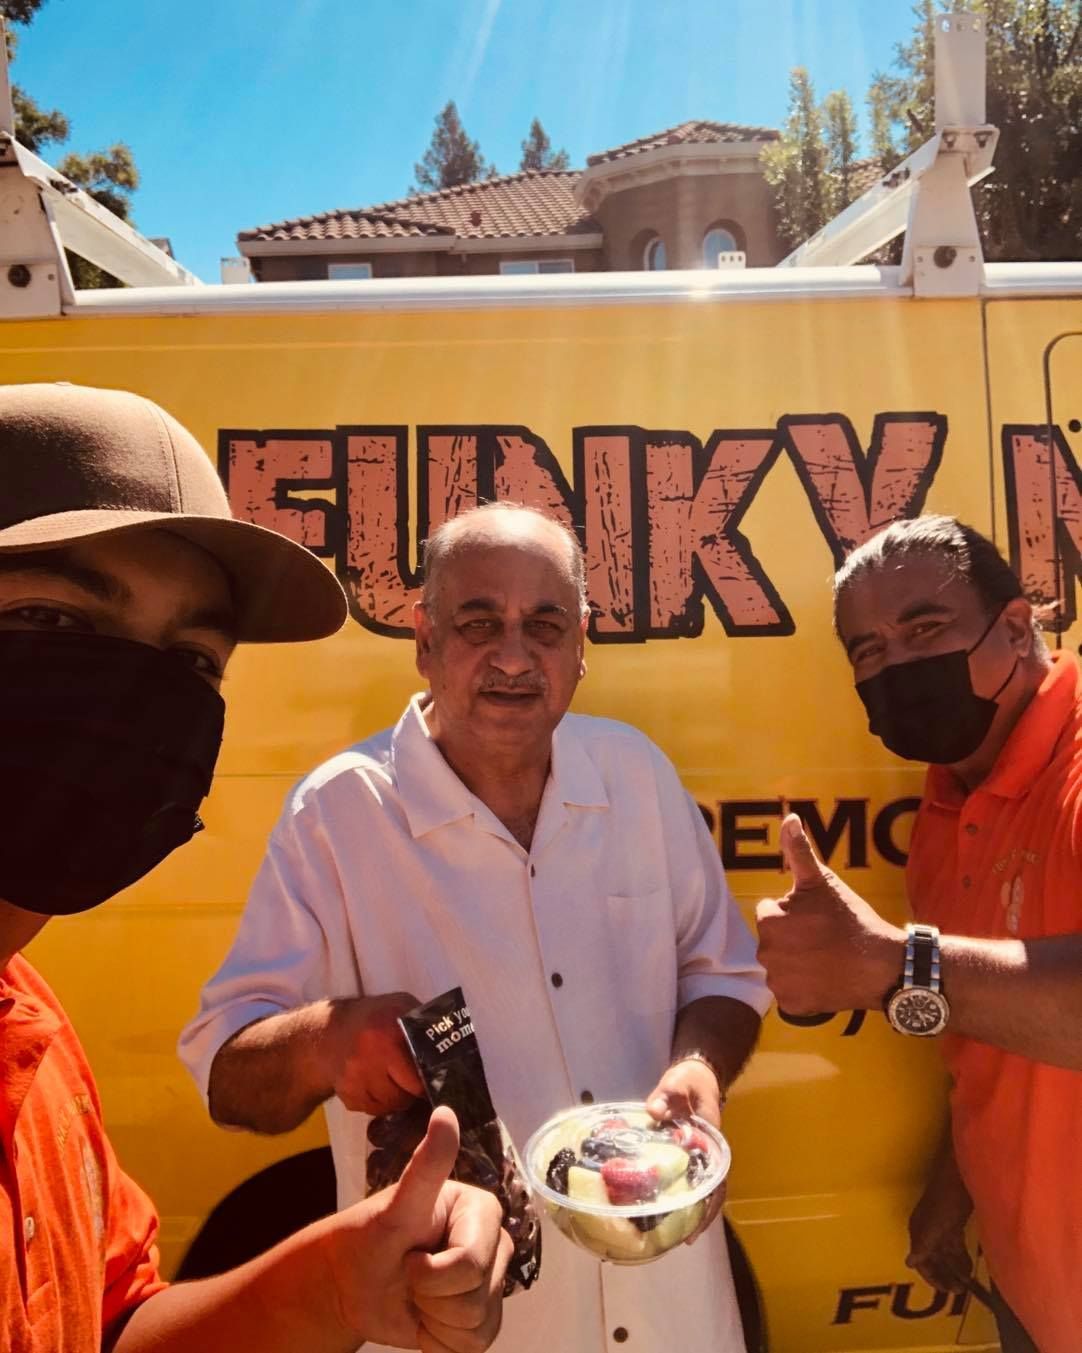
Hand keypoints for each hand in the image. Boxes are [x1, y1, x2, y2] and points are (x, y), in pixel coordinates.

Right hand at [326, 992, 424, 1115]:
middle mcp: (369, 1057)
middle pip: (403, 1095)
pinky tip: (377, 1085)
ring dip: (396, 1098)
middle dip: (412, 1092)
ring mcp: (355, 1078)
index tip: (434, 1080)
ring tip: (395, 1081)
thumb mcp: (401, 1006)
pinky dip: (378, 1103)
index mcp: (388, 1032)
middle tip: (414, 1082)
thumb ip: (425, 1021)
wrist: (327, 1032)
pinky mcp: (346, 1094)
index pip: (417, 1074)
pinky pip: (372, 1110)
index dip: (428, 1080)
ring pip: (389, 1106)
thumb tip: (453, 1040)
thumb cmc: (374, 1017)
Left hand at [330, 1106, 511, 1350]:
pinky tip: (425, 1317)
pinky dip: (441, 1341)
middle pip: (478, 1298)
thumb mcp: (396, 1205)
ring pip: (478, 1326)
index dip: (431, 1274)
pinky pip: (474, 1347)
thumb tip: (445, 1112)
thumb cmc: (370, 1237)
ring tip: (415, 1294)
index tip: (408, 1254)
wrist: (351, 1284)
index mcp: (481, 1211)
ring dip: (435, 1319)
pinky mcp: (481, 1317)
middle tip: (408, 1273)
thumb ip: (427, 1166)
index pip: (470, 1264)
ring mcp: (490, 1282)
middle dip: (432, 1296)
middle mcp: (494, 1243)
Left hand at [646, 1057, 724, 1243]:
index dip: (710, 1206)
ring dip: (687, 1208)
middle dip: (698, 1217)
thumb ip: (668, 1094)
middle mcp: (707, 1154)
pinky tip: (658, 1204)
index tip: (697, 1227)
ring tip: (668, 1232)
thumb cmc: (690, 1081)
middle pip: (709, 1193)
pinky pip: (683, 1177)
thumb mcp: (679, 1082)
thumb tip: (655, 1111)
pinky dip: (675, 1192)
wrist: (695, 1075)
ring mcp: (697, 1155)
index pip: (717, 1181)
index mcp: (711, 1142)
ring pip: (697, 1188)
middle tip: (680, 1241)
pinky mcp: (685, 1152)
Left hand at [756, 815, 904, 1013]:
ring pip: (781, 967)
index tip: (818, 919)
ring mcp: (778, 981)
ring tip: (825, 960)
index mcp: (770, 919)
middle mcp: (766, 952)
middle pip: (774, 941)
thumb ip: (798, 851)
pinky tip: (824, 980)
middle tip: (824, 940)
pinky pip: (789, 994)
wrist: (883, 966)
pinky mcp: (791, 1005)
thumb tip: (789, 818)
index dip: (795, 914)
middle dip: (793, 939)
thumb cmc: (852, 920)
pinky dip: (803, 990)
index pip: (772, 913)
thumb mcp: (824, 881)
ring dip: (796, 964)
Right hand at [906, 1171, 973, 1294]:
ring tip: (967, 1282)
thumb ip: (923, 1246)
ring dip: (954, 1268)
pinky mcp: (954, 1221)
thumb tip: (909, 1263)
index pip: (921, 1260)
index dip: (932, 1277)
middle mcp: (927, 1229)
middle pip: (933, 1258)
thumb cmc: (945, 1201)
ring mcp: (941, 1225)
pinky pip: (955, 1245)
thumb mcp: (933, 1227)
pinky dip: (961, 1257)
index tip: (946, 1291)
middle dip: (944, 1275)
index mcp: (918, 1230)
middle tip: (959, 1291)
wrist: (960, 1176)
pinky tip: (969, 1266)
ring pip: (945, 1253)